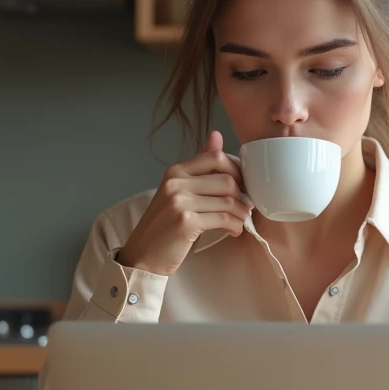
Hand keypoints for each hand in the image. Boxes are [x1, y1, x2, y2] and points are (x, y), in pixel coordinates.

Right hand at [117, 131, 251, 275]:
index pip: (216, 157)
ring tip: (241, 221)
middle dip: (242, 195)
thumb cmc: (164, 225)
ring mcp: (180, 201)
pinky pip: (223, 218)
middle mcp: (176, 182)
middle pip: (227, 179)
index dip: (236, 171)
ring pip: (228, 200)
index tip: (242, 185)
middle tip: (245, 207)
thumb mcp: (179, 191)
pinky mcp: (186, 222)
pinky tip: (234, 230)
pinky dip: (235, 225)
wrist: (143, 255)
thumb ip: (200, 167)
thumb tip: (217, 135)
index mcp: (175, 171)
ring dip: (241, 213)